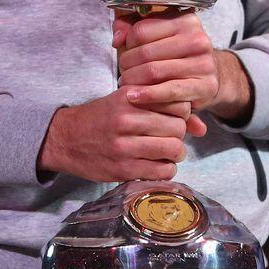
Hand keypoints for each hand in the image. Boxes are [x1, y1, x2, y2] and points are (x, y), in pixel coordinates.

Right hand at [36, 90, 188, 182]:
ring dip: (175, 154)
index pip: (176, 103)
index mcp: (130, 97)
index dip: (181, 112)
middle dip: (179, 134)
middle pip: (177, 127)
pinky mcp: (122, 169)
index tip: (172, 117)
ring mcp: (124, 146)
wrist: (65, 138)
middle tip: (170, 137)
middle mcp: (127, 119)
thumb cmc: (102, 117)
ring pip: (173, 150)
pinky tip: (156, 164)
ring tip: (166, 152)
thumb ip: (163, 108)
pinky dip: (165, 170)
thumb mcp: (127, 102)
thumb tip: (202, 128)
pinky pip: (161, 172)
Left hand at [114, 10, 253, 125]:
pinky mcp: (205, 86)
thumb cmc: (176, 54)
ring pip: (154, 72)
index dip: (127, 43)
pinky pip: (170, 90)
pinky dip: (148, 95)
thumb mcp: (157, 35)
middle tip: (122, 74)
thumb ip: (131, 28)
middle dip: (127, 66)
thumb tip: (118, 39)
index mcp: (186, 20)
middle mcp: (198, 39)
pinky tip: (134, 97)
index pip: (141, 30)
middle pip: (146, 53)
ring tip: (126, 86)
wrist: (208, 77)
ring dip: (133, 81)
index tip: (123, 53)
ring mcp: (204, 63)